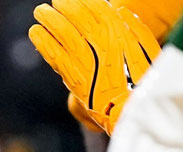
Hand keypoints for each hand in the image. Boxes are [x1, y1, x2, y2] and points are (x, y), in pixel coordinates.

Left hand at [30, 0, 160, 133]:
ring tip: (39, 13)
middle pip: (75, 16)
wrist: (130, 109)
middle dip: (61, 6)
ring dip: (48, 20)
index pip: (94, 7)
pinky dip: (42, 42)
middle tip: (51, 3)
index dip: (80, 0)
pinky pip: (54, 54)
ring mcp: (83, 58)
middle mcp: (98, 41)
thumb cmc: (144, 79)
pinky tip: (35, 33)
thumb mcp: (147, 46)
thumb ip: (133, 26)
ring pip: (61, 33)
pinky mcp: (72, 76)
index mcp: (117, 31)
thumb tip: (118, 10)